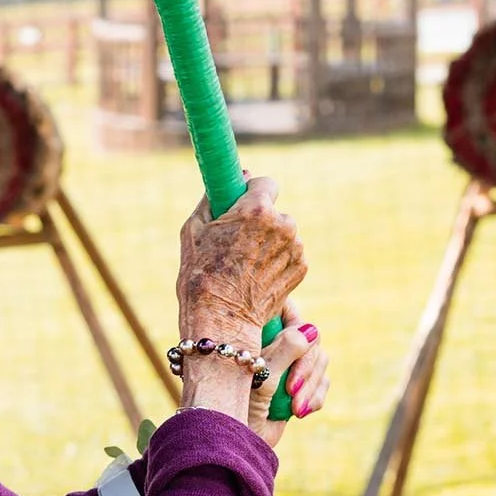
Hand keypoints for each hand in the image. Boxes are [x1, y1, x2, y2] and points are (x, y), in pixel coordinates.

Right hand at [176, 176, 307, 345]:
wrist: (221, 318)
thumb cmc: (200, 273)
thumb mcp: (195, 229)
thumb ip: (214, 197)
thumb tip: (239, 176)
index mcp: (256, 209)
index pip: (266, 183)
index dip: (254, 193)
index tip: (244, 204)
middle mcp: (282, 225)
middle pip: (275, 212)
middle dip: (261, 222)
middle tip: (239, 242)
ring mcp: (294, 248)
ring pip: (284, 234)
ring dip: (270, 243)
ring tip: (246, 264)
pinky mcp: (301, 268)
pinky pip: (290, 254)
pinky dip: (277, 261)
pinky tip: (258, 276)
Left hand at [252, 303, 330, 450]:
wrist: (235, 443)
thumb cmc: (239, 405)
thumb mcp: (262, 376)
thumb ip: (286, 349)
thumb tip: (311, 329)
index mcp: (254, 329)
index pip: (286, 308)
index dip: (296, 324)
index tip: (297, 345)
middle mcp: (272, 342)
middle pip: (310, 337)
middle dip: (306, 367)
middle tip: (292, 389)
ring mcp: (287, 364)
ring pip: (320, 360)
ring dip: (312, 385)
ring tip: (295, 408)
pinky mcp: (299, 384)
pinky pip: (323, 381)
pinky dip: (315, 397)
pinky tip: (299, 412)